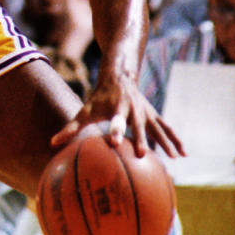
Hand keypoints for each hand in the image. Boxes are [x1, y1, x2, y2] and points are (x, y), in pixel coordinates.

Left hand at [51, 74, 184, 157]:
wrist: (120, 76)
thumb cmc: (99, 98)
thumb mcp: (85, 110)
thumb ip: (71, 127)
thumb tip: (52, 143)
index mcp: (116, 108)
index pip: (115, 121)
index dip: (115, 130)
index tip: (114, 143)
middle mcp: (133, 109)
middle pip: (139, 126)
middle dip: (141, 139)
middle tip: (142, 155)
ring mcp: (146, 111)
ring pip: (158, 128)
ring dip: (166, 142)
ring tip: (174, 158)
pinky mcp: (152, 114)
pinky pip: (166, 128)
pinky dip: (175, 139)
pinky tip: (182, 154)